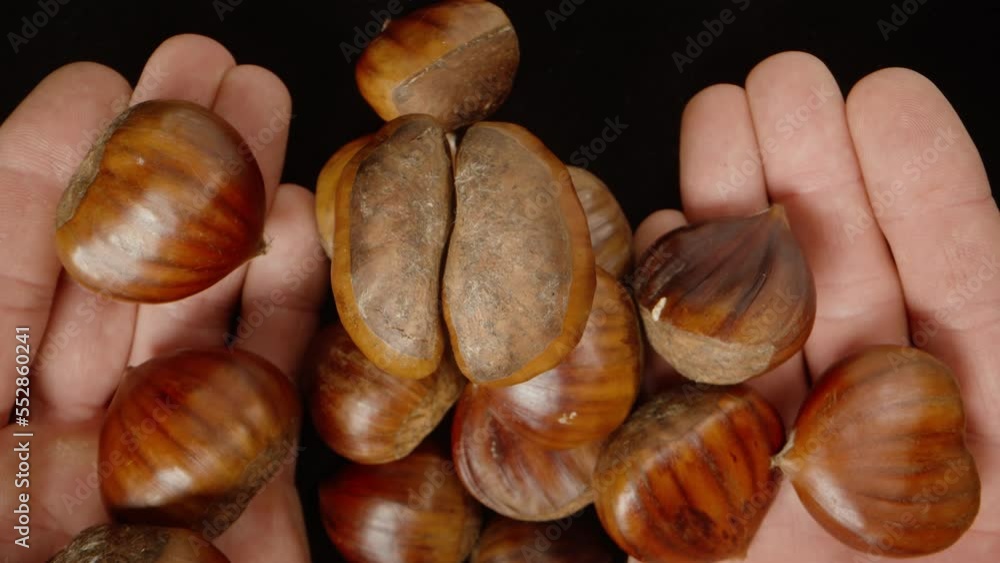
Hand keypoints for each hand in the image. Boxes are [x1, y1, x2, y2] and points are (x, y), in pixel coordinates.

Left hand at [0, 34, 326, 561]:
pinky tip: (308, 237)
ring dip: (237, 222)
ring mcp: (156, 487)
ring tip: (272, 117)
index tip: (93, 90)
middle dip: (159, 171)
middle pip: (105, 291)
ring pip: (196, 333)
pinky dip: (288, 321)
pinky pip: (264, 408)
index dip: (40, 181)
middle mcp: (53, 463)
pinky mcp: (245, 521)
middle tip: (210, 71)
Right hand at [633, 51, 998, 561]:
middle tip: (778, 83)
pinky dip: (669, 322)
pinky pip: (681, 404)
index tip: (884, 101)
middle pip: (851, 301)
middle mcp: (874, 466)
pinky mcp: (695, 514)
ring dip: (734, 224)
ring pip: (758, 336)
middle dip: (814, 181)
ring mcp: (777, 485)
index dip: (927, 196)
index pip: (966, 307)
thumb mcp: (998, 540)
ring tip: (715, 120)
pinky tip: (664, 242)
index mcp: (976, 471)